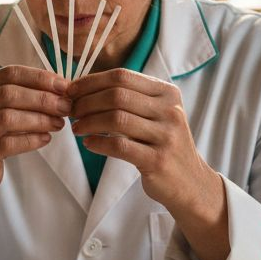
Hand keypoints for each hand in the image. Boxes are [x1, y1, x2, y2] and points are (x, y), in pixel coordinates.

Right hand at [0, 65, 70, 202]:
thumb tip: (62, 88)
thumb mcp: (1, 111)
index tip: (64, 86)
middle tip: (66, 107)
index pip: (9, 73)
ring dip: (39, 119)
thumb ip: (23, 96)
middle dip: (42, 99)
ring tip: (59, 123)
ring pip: (7, 118)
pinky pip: (7, 144)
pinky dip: (31, 140)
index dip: (39, 78)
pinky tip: (46, 139)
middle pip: (8, 94)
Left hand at [68, 69, 229, 259]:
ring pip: (116, 119)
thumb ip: (130, 98)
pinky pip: (120, 146)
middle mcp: (170, 110)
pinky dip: (98, 143)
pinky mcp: (158, 160)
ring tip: (76, 128)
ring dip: (89, 122)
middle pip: (117, 95)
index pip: (122, 76)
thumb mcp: (157, 114)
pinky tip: (88, 143)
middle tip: (71, 111)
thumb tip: (84, 87)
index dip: (91, 82)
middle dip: (86, 102)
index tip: (72, 91)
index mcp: (167, 93)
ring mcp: (166, 136)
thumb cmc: (163, 144)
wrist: (190, 183)